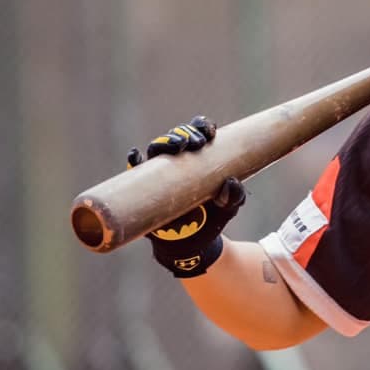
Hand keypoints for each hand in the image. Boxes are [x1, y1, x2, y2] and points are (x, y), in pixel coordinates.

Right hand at [127, 116, 244, 278]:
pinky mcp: (143, 187)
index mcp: (199, 157)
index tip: (210, 132)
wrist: (194, 243)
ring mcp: (158, 172)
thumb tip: (231, 182)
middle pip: (177, 136)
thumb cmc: (212, 218)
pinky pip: (134, 171)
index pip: (197, 132)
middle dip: (186, 133)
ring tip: (177, 146)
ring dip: (164, 142)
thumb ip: (235, 196)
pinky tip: (136, 157)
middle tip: (197, 144)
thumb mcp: (229, 207)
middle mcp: (177, 160)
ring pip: (156, 148)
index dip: (201, 126)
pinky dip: (134, 161)